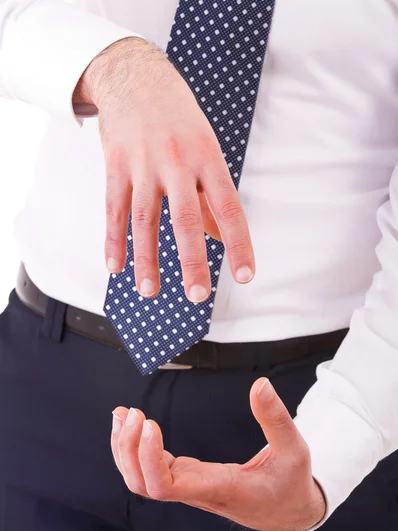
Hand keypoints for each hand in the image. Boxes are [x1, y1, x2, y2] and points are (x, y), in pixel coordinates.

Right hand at [74, 37, 254, 301]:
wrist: (136, 76)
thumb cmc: (179, 119)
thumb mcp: (205, 149)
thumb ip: (210, 195)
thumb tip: (221, 237)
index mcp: (208, 158)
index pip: (229, 208)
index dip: (239, 243)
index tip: (246, 276)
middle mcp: (178, 162)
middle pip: (185, 218)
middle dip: (192, 260)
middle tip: (198, 296)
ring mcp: (144, 164)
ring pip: (144, 219)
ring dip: (147, 259)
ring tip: (149, 292)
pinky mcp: (116, 165)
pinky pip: (113, 209)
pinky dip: (114, 240)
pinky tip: (115, 267)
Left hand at [111, 378, 325, 530]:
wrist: (289, 513)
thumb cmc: (291, 485)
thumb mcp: (294, 450)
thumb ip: (276, 418)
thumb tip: (260, 385)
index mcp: (217, 488)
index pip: (165, 486)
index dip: (148, 458)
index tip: (150, 424)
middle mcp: (196, 491)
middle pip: (142, 484)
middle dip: (128, 450)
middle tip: (132, 413)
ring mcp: (190, 486)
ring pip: (142, 481)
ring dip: (126, 450)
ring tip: (123, 414)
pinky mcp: (189, 478)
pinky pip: (152, 470)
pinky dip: (136, 448)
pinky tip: (135, 425)